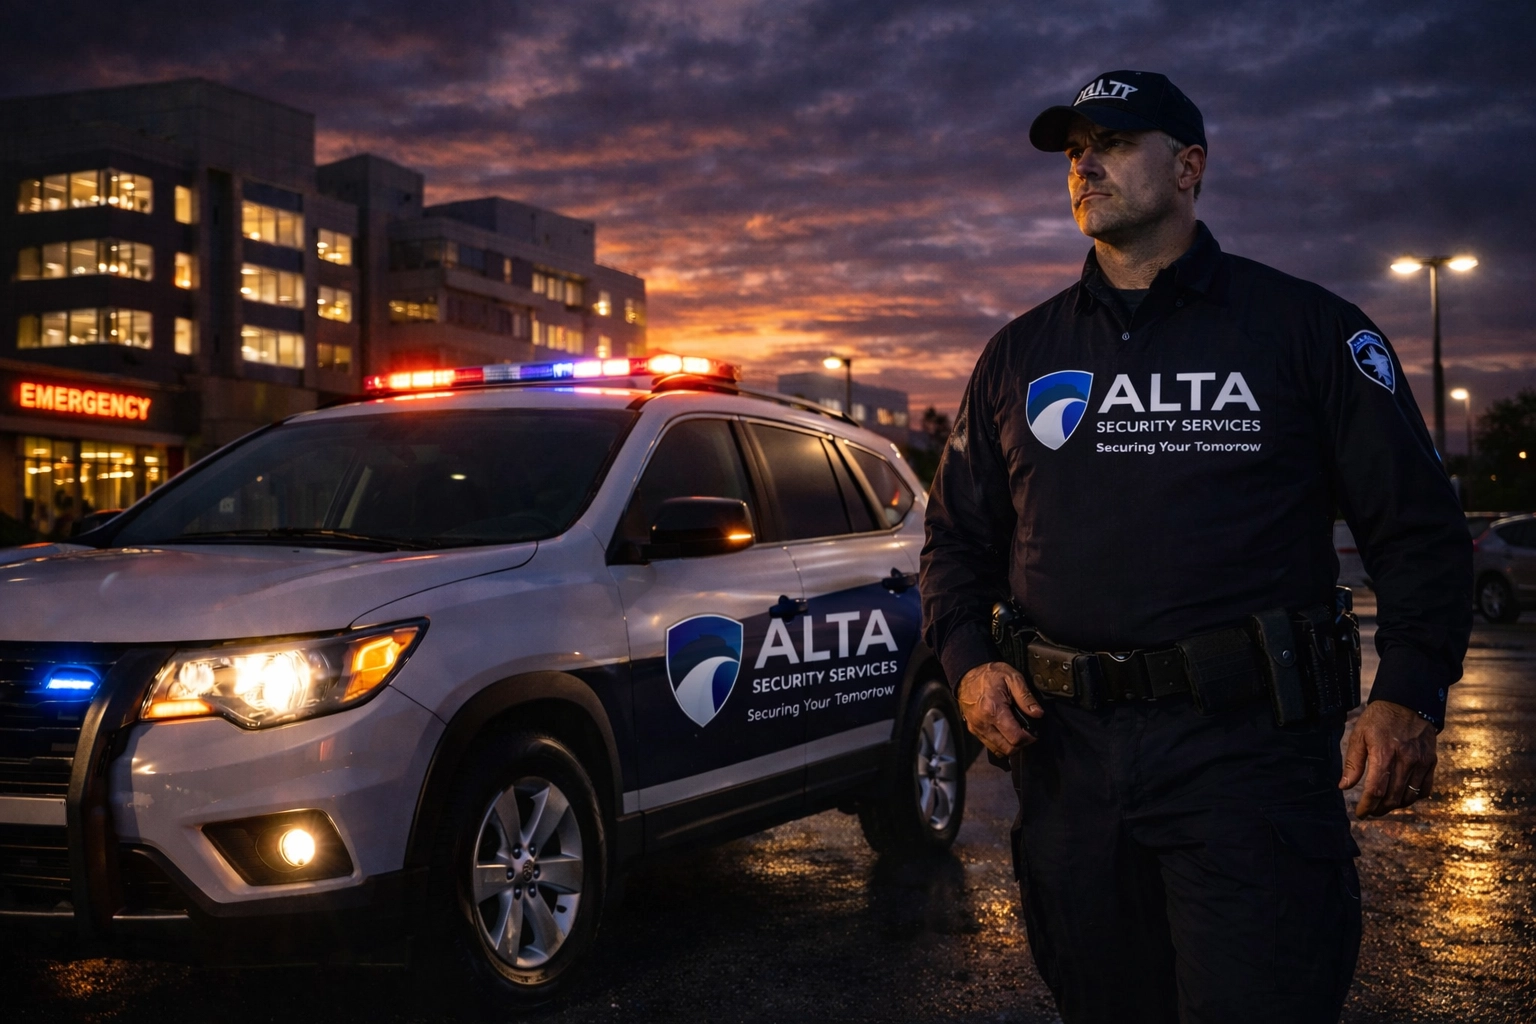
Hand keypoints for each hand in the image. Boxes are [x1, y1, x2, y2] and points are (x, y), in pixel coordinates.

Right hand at [957, 660, 1043, 756]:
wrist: (967, 673)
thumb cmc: (991, 674)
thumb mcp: (1013, 678)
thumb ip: (1026, 697)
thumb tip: (1038, 714)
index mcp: (993, 710)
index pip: (1015, 738)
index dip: (1028, 738)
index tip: (1034, 732)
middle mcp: (983, 723)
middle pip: (1007, 749)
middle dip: (1020, 744)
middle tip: (1026, 733)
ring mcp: (976, 728)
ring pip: (998, 750)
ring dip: (1010, 745)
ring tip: (1015, 731)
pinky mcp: (972, 729)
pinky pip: (989, 744)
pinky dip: (999, 742)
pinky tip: (1004, 730)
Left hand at [1339, 699, 1437, 817]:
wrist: (1408, 701)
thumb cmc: (1379, 718)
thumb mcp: (1359, 735)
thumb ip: (1352, 763)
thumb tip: (1344, 786)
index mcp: (1383, 753)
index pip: (1375, 790)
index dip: (1367, 806)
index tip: (1360, 813)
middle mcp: (1405, 759)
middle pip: (1393, 797)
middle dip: (1379, 809)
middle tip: (1370, 811)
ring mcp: (1421, 761)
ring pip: (1409, 796)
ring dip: (1395, 806)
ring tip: (1383, 805)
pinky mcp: (1431, 761)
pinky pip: (1425, 789)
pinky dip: (1413, 797)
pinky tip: (1401, 795)